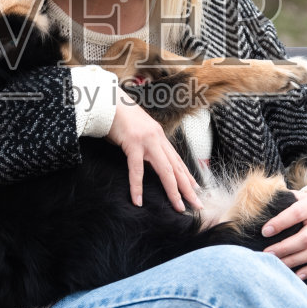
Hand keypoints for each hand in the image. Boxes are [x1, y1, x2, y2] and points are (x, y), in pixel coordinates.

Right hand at [105, 90, 199, 213]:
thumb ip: (144, 146)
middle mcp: (158, 139)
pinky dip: (137, 186)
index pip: (177, 160)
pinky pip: (136, 169)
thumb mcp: (137, 133)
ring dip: (173, 191)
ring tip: (178, 206)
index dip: (187, 176)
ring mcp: (147, 141)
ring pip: (165, 170)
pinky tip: (138, 200)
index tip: (195, 189)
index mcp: (159, 137)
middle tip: (197, 204)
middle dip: (188, 188)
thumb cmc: (119, 118)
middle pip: (177, 168)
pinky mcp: (133, 144)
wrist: (109, 101)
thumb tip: (144, 161)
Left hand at [262, 190, 306, 279]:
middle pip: (305, 238)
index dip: (280, 223)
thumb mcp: (294, 197)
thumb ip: (280, 202)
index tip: (264, 232)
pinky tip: (296, 275)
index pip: (296, 214)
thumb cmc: (301, 203)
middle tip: (267, 253)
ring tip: (277, 265)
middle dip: (284, 248)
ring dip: (293, 261)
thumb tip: (257, 210)